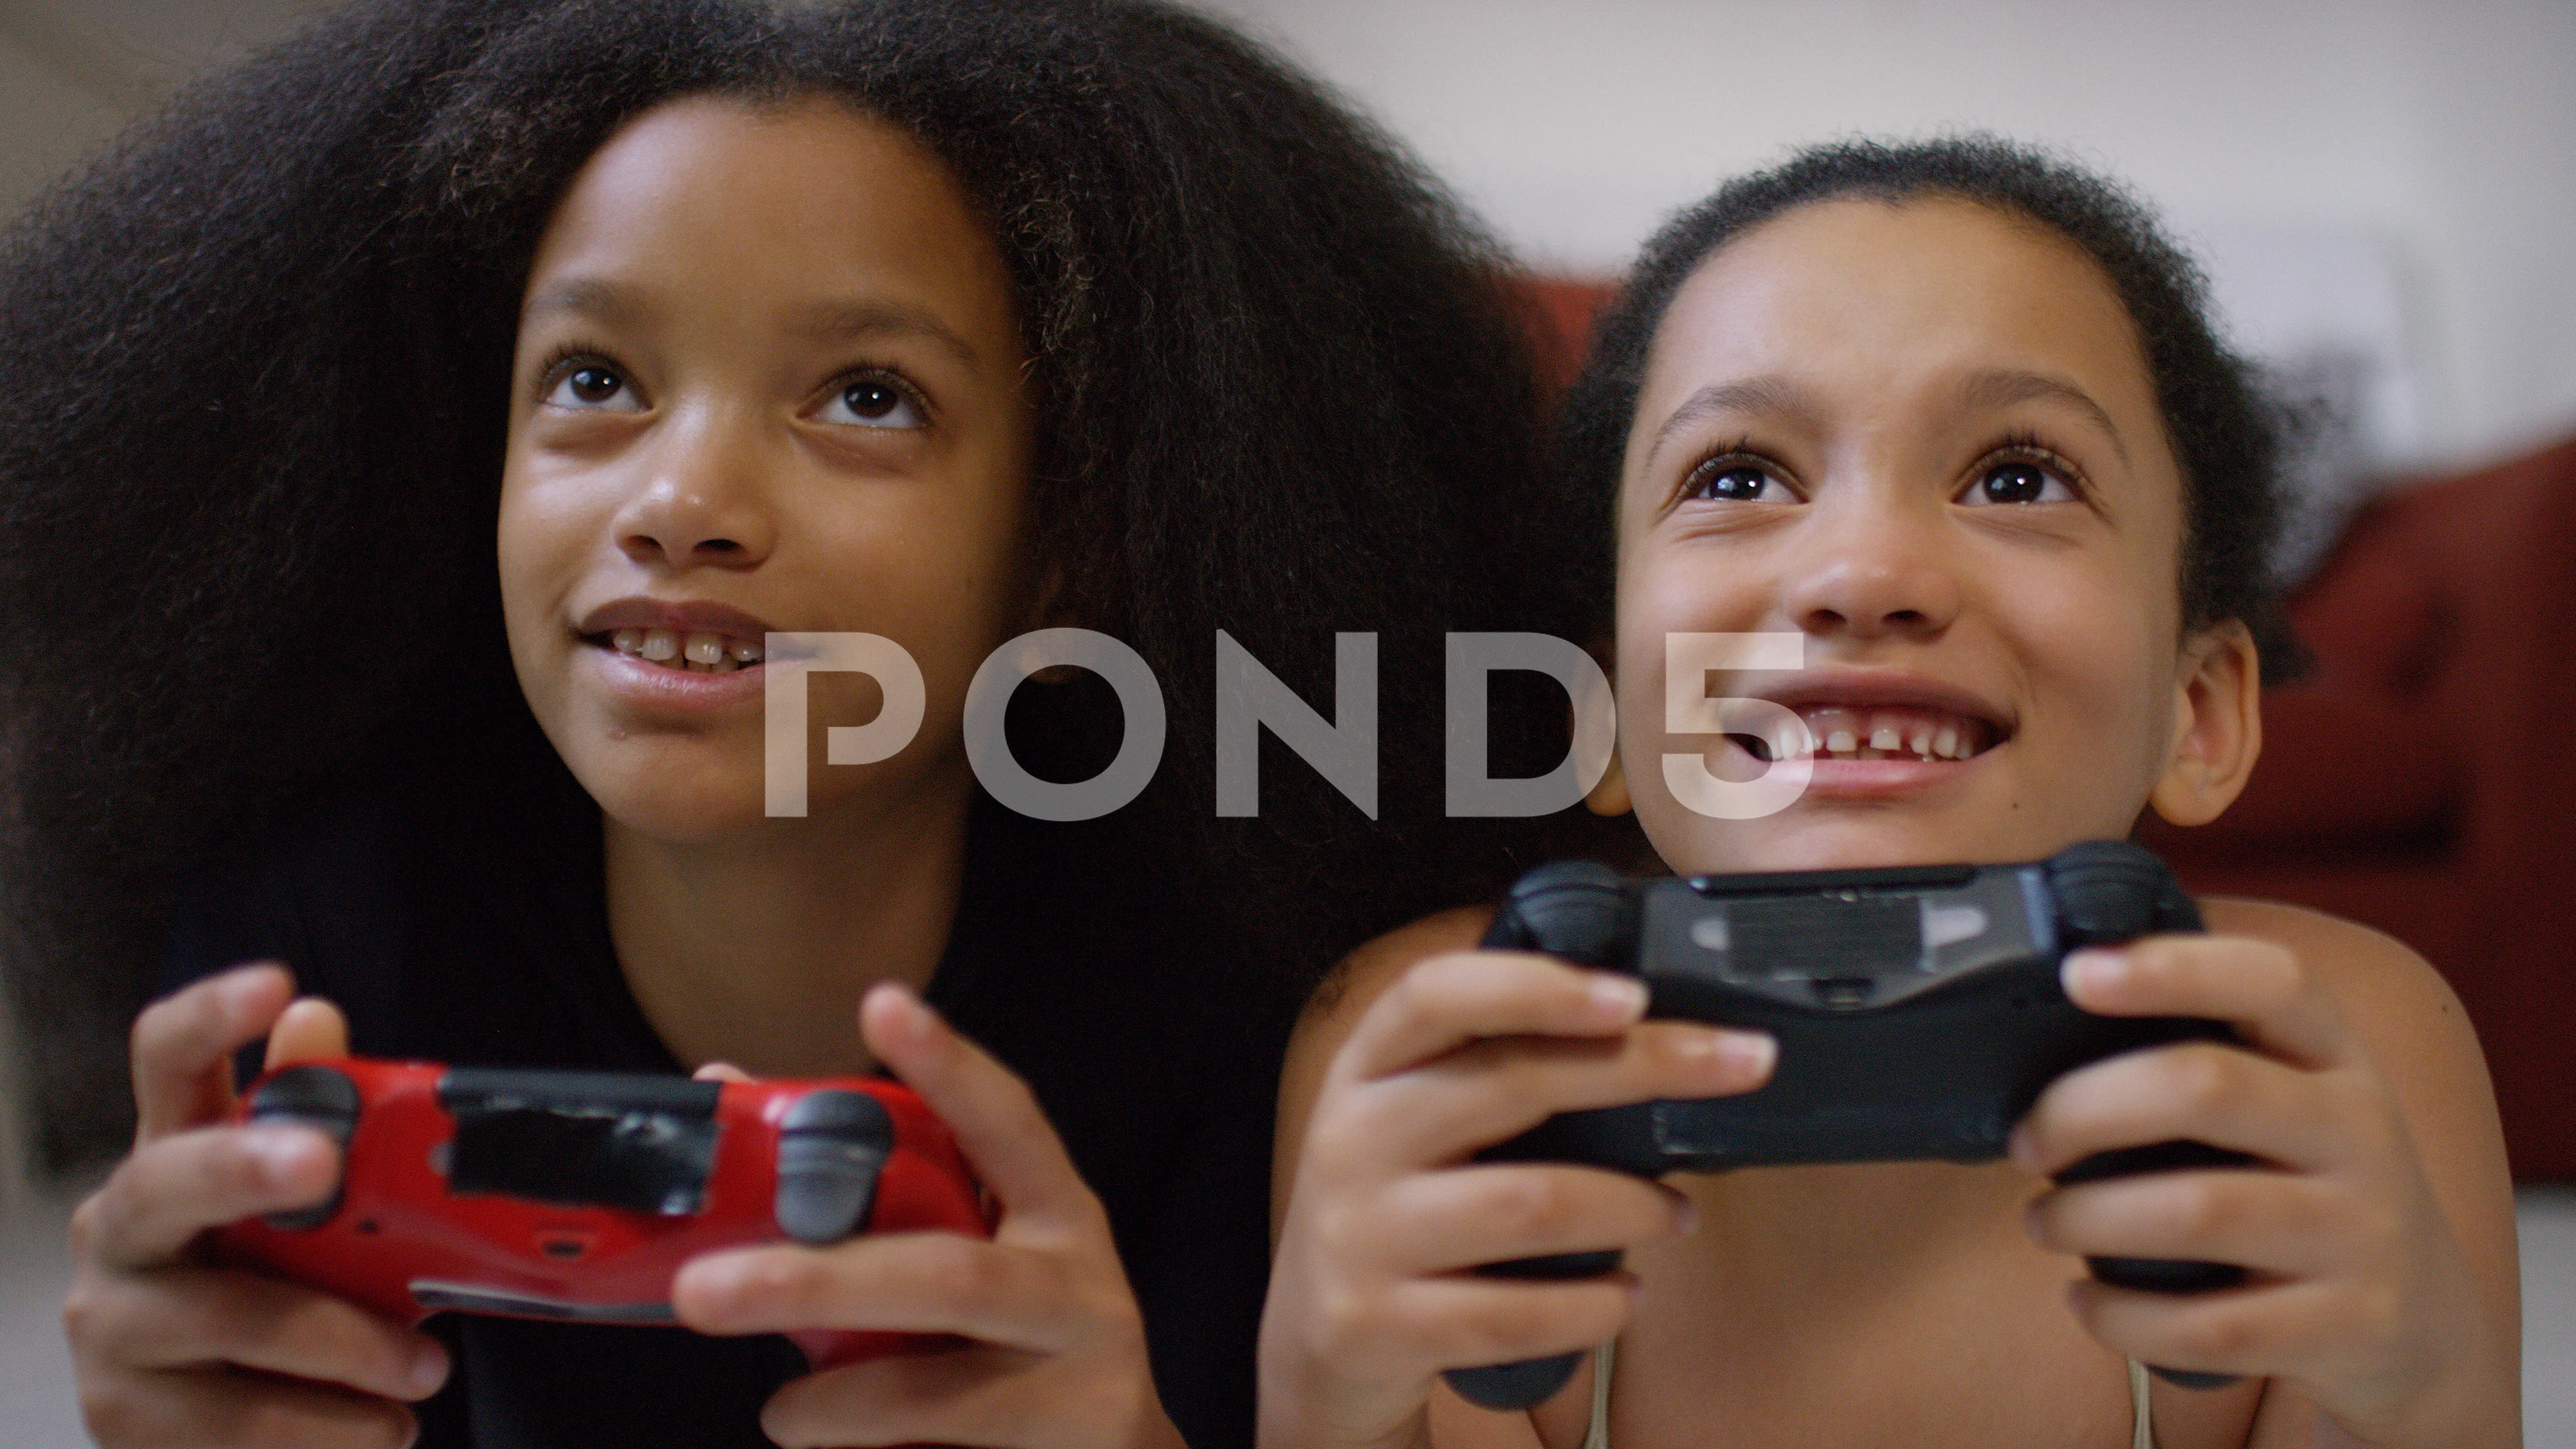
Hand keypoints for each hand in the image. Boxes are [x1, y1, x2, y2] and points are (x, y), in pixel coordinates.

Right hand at [64, 963, 451, 1447]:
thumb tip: (317, 1019)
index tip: (277, 983)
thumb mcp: (314, 1207)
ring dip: (342, 1343)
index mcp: (172, 1151)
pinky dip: (325, 1425)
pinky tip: (384, 1428)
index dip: (211, 1016)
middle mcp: (121, 1227)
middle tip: (324, 1162)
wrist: (228, 1425)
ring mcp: (110, 1322)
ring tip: (425, 1369)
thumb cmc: (277, 1284)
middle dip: (245, 1167)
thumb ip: (323, 1120)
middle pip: (165, 1180)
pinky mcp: (122, 1412)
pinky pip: (233, 1415)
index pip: (165, 1060)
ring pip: (225, 1316)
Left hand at [672, 983, 1179, 1448]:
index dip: (950, 1067)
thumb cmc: (1012, 1350)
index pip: (1008, 1122)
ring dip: (832, 1403)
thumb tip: (726, 1094)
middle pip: (951, 1277)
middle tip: (702, 1291)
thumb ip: (863, 1205)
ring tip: (781, 1415)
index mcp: (1057, 1215)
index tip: (882, 1004)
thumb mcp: (965, 1267)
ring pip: (936, 1391)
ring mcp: (1086, 1382)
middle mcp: (1081, 1290)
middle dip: (818, 1282)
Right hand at [1258, 950, 1773, 1448]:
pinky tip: (1625, 1297)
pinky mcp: (1377, 1324)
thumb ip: (1493, 1069)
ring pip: (1528, 1202)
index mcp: (1366, 1066)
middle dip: (1644, 1068)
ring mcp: (1358, 1234)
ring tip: (1680, 1213)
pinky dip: (1590, 1306)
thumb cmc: (1401, 1205)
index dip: (1536, 986)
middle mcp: (1350, 1138)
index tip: (1635, 993)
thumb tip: (1649, 1031)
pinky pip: (1513, 1314)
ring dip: (1632, 1204)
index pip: (1437, 995)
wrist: (1316, 1339)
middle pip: (1510, 1083)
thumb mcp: (1415, 1118)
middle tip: (1743, 1063)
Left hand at [2012, 935, 2510, 1445]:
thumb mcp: (2298, 1102)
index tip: (2077, 972)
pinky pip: (2209, 1324)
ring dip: (2086, 1217)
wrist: (2427, 1329)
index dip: (2171, 967)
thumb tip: (2058, 1019)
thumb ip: (2208, 1053)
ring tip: (2042, 1220)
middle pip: (2205, 1087)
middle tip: (2028, 1139)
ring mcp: (2360, 1233)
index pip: (2270, 981)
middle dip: (2084, 1108)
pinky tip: (2085, 1299)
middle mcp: (2359, 1133)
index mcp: (2338, 1058)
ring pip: (2196, 1211)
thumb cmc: (2316, 1190)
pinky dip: (2122, 1313)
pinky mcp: (2347, 1327)